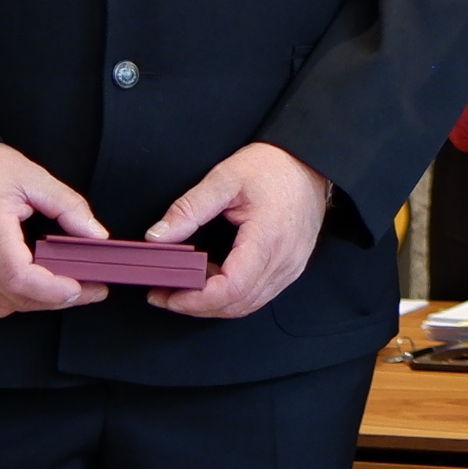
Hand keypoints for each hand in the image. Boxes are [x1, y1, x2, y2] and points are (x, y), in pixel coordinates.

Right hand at [0, 142, 110, 318]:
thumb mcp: (32, 176)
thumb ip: (68, 206)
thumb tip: (96, 235)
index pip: (18, 275)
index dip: (52, 289)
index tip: (81, 286)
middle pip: (18, 297)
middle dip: (60, 299)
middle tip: (93, 288)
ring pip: (8, 304)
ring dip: (41, 302)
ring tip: (70, 287)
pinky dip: (19, 300)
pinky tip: (38, 286)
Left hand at [143, 143, 332, 320]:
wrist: (309, 162)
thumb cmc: (274, 167)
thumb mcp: (224, 179)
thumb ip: (188, 209)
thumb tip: (158, 236)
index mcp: (267, 239)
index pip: (231, 289)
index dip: (195, 300)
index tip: (167, 294)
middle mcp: (283, 261)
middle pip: (236, 304)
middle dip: (195, 306)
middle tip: (163, 293)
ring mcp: (289, 268)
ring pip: (246, 304)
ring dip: (212, 302)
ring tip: (183, 285)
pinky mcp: (290, 268)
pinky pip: (257, 294)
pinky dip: (230, 294)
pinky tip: (212, 277)